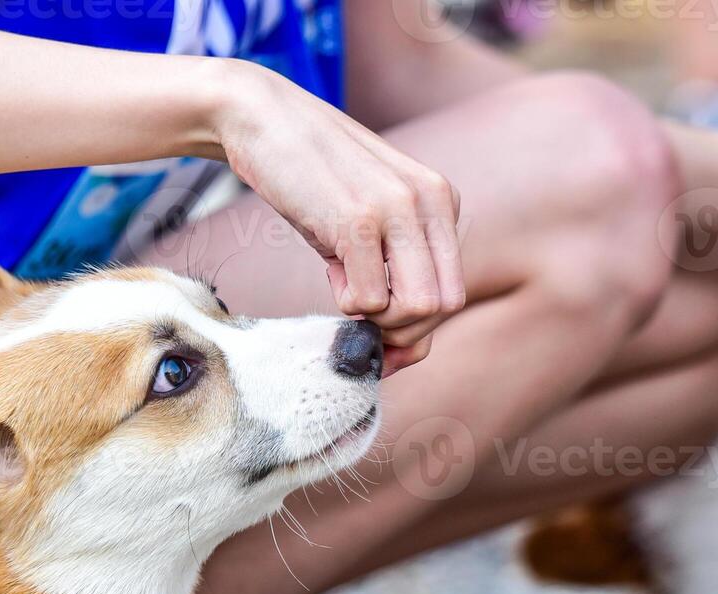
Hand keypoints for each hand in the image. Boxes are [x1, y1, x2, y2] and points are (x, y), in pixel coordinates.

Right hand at [210, 62, 465, 371]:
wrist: (263, 118)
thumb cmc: (311, 177)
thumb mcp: (369, 219)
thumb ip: (395, 269)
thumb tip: (403, 352)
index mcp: (441, 200)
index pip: (455, 292)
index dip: (420, 328)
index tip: (383, 338)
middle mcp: (431, 201)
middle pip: (445, 306)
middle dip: (402, 329)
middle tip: (361, 314)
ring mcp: (397, 209)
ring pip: (416, 308)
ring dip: (377, 318)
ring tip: (345, 285)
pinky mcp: (358, 220)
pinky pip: (369, 298)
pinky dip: (347, 302)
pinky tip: (330, 269)